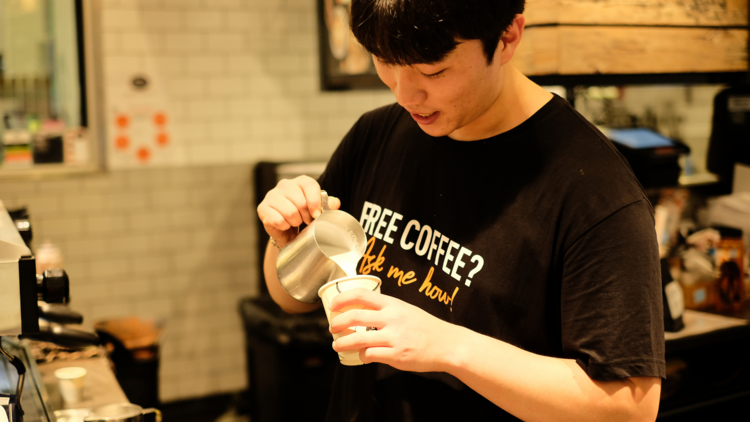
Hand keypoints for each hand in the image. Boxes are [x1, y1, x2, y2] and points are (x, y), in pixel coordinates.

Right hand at [257, 176, 340, 247]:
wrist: (288, 230)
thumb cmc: (304, 216)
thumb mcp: (318, 210)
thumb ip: (327, 205)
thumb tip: (335, 203)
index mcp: (300, 182)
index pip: (310, 185)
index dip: (315, 202)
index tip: (317, 214)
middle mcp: (284, 185)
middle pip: (300, 202)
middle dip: (306, 216)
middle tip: (306, 221)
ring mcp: (272, 195)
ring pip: (290, 212)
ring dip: (295, 222)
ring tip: (295, 223)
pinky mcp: (263, 208)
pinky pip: (278, 221)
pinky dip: (284, 227)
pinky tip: (285, 225)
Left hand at [329, 288, 462, 372]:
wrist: (447, 344)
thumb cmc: (426, 327)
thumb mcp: (406, 309)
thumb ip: (386, 309)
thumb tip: (362, 310)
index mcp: (393, 304)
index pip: (361, 295)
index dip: (342, 299)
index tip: (333, 306)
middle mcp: (392, 318)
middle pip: (354, 317)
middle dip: (337, 323)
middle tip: (332, 328)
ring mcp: (394, 337)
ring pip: (357, 339)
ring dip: (342, 343)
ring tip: (337, 345)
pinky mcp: (396, 355)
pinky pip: (369, 355)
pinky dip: (362, 356)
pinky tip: (363, 356)